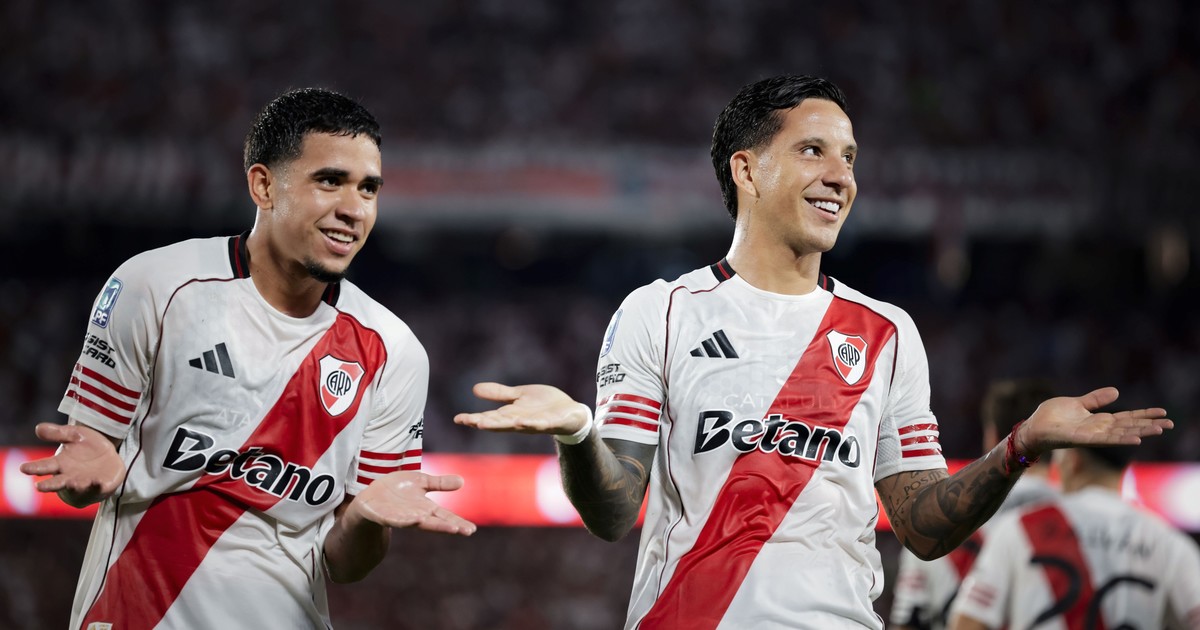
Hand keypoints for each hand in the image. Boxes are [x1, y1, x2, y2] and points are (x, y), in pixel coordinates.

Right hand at [19, 422, 125, 506]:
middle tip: (39, 487)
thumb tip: (38, 428)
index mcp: (60, 464)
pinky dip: (97, 486)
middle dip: (48, 485)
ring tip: (73, 483)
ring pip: (77, 488)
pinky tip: (97, 482)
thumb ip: (58, 433)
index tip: (23, 468)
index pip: (44, 466)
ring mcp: (84, 484)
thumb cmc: (87, 447)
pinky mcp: (100, 486)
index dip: (34, 467)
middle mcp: (69, 477)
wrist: (110, 457)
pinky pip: (98, 488)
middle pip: (57, 482)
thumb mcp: (75, 435)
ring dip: (75, 486)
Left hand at [349, 471, 475, 535]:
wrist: (371, 495)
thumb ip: (439, 483)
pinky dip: (406, 520)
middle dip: (449, 526)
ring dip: (433, 525)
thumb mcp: (421, 482)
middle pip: (436, 522)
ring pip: (418, 523)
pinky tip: (416, 520)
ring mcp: (401, 517)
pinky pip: (396, 519)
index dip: (458, 522)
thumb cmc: (397, 490)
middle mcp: (416, 515)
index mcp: (425, 508)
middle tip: (465, 531)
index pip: (445, 516)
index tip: (471, 529)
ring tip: (449, 528)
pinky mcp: (385, 516)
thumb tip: (462, 481)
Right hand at [453, 382, 590, 435]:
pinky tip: (520, 421)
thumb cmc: (544, 405)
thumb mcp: (519, 396)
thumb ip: (499, 394)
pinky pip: (538, 424)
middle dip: (483, 422)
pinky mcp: (549, 423)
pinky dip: (529, 424)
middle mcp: (519, 421)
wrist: (570, 413)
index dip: (473, 418)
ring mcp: (534, 423)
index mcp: (511, 415)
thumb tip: (474, 389)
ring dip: (500, 425)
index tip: (457, 418)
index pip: (489, 417)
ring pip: (514, 425)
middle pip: (498, 423)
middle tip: (468, 421)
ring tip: (484, 424)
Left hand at [1018, 387, 1172, 456]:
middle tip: (1171, 423)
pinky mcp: (1081, 438)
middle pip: (1129, 426)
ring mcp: (1091, 435)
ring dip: (1141, 431)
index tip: (1163, 413)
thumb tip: (1117, 391)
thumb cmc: (1051, 417)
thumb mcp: (1077, 403)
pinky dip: (1120, 438)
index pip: (1126, 417)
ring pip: (1121, 433)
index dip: (1144, 415)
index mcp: (1098, 420)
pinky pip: (1104, 439)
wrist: (1032, 428)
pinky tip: (1136, 439)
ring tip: (1159, 429)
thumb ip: (1096, 400)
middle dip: (1149, 425)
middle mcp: (1098, 429)